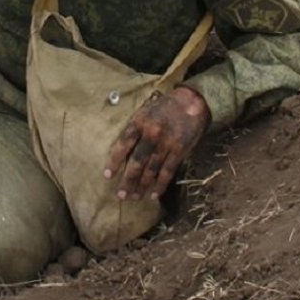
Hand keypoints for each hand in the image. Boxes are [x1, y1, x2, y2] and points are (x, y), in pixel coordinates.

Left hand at [104, 86, 208, 201]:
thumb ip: (134, 129)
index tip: (108, 176)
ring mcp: (166, 144)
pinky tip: (153, 195)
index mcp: (139, 123)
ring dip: (141, 186)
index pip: (123, 145)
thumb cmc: (164, 107)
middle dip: (127, 181)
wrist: (192, 101)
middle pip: (136, 162)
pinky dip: (160, 185)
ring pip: (151, 170)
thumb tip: (123, 152)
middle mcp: (151, 134)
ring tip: (134, 198)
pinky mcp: (179, 151)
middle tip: (121, 195)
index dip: (114, 162)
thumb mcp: (144, 112)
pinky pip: (167, 172)